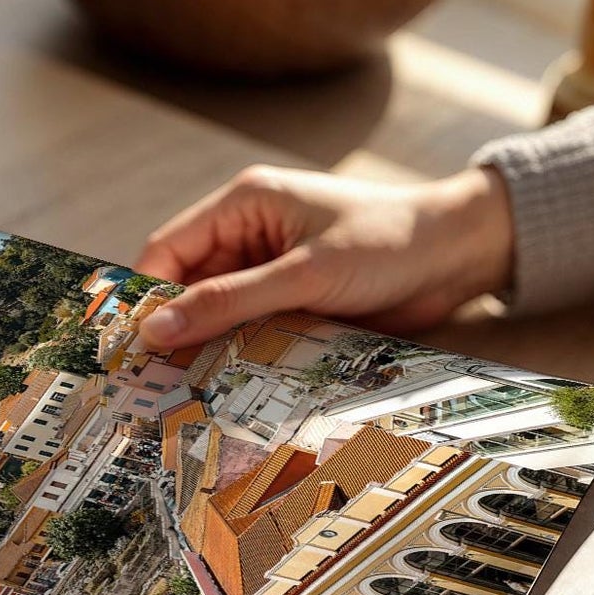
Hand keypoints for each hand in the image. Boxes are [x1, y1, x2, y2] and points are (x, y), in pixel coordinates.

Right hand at [134, 165, 515, 348]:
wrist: (461, 256)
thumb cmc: (389, 243)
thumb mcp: (302, 274)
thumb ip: (227, 301)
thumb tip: (155, 330)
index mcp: (244, 205)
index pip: (167, 251)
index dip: (145, 298)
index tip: (132, 347)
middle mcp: (249, 235)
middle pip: (186, 288)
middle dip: (174, 330)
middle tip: (154, 381)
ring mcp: (269, 270)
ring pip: (215, 315)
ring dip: (207, 347)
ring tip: (188, 389)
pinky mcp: (291, 301)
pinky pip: (247, 330)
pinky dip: (237, 354)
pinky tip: (229, 382)